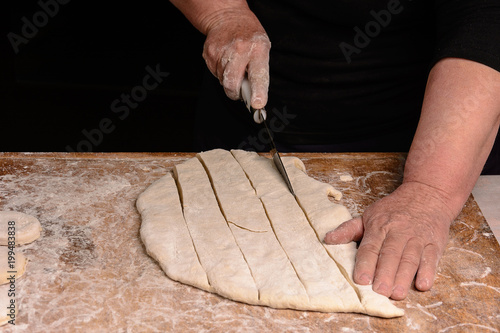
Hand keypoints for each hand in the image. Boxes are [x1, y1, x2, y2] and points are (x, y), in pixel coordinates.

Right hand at [202, 7, 269, 108]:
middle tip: (238, 92)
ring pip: (222, 80)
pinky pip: (214, 73)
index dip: (258, 92)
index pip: (258, 75)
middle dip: (234, 93)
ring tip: (233, 65)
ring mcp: (222, 51)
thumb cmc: (249, 37)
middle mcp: (240, 50)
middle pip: (232, 83)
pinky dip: (219, 72)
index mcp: (258, 50)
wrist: (227, 18)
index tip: (257, 103)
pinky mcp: (209, 53)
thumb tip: (253, 95)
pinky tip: (224, 60)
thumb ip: (259, 72)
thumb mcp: (262, 49)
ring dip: (227, 79)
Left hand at [324, 181, 455, 299]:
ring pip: (410, 259)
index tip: (361, 279)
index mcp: (379, 226)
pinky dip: (428, 272)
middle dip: (384, 274)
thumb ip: (349, 229)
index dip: (366, 263)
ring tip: (397, 294)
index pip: (371, 247)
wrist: (427, 194)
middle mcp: (398, 232)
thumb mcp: (369, 214)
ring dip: (404, 277)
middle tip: (379, 292)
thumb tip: (328, 239)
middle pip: (391, 255)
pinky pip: (432, 258)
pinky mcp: (435, 243)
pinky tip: (423, 285)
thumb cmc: (394, 209)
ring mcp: (418, 238)